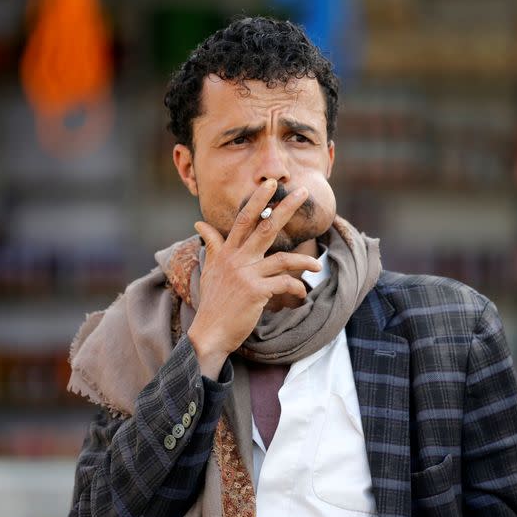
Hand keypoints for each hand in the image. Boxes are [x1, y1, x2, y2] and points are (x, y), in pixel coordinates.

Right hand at [187, 179, 320, 378]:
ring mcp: (246, 274)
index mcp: (227, 252)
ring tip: (316, 265)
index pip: (243, 219)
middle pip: (265, 227)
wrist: (209, 332)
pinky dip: (297, 288)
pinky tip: (302, 293)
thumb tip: (199, 224)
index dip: (258, 201)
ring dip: (304, 261)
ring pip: (282, 258)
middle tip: (303, 192)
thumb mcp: (209, 269)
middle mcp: (236, 259)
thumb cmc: (213, 302)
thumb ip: (211, 245)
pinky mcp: (256, 292)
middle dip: (285, 208)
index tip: (271, 184)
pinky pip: (284, 283)